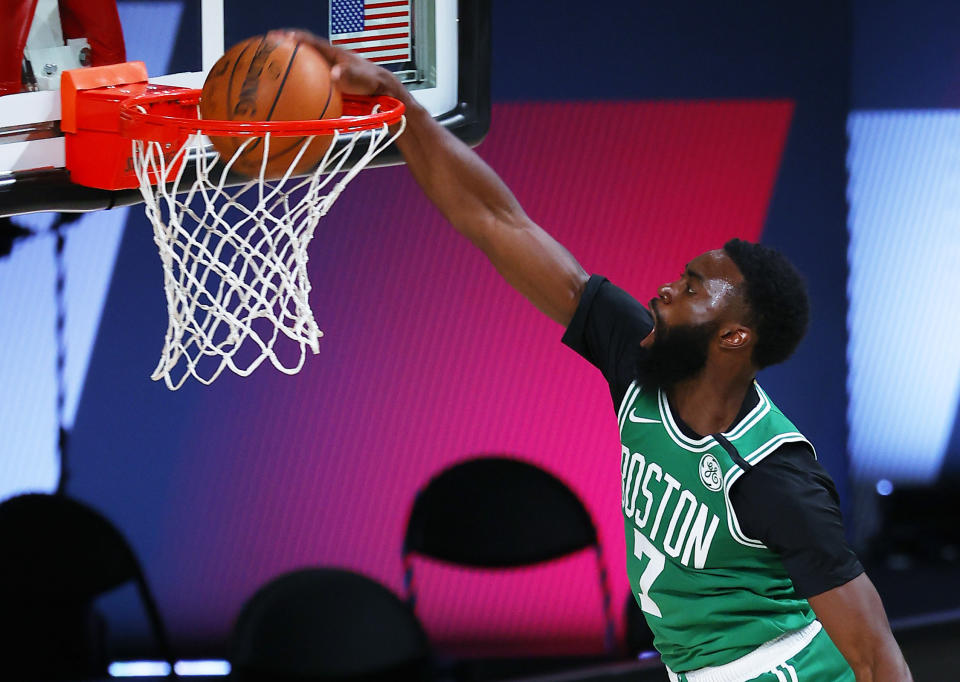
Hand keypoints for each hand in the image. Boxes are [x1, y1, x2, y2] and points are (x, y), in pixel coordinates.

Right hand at [271, 29, 401, 98]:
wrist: (386, 97)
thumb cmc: (375, 84)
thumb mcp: (363, 78)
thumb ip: (350, 76)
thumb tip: (334, 75)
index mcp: (333, 55)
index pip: (309, 42)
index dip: (292, 39)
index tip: (275, 37)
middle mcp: (327, 64)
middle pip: (300, 56)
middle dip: (282, 54)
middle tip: (263, 53)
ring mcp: (326, 78)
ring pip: (303, 75)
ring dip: (287, 75)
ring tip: (269, 79)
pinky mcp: (328, 91)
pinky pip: (309, 92)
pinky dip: (298, 96)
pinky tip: (288, 107)